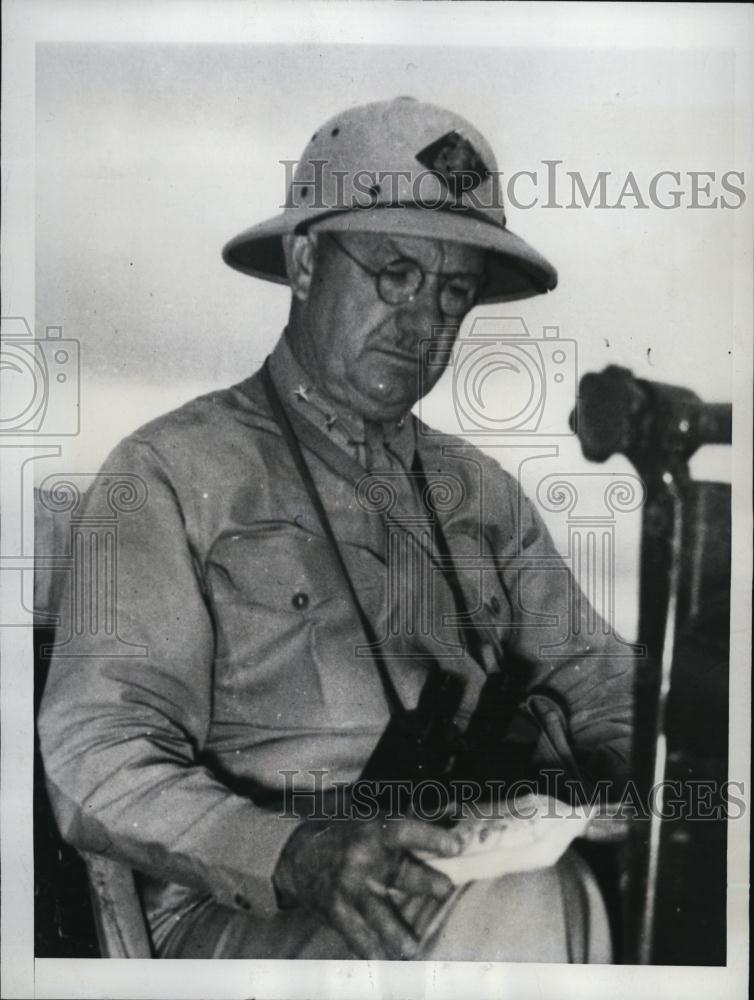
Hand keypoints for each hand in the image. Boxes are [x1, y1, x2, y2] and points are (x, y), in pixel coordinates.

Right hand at [272, 815, 462, 958]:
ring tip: (411, 947)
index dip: (430, 836)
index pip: (405, 831)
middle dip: (424, 882)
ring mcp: (349, 889)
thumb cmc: (348, 834)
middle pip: (399, 874)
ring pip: (377, 913)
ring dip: (395, 931)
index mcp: (375, 832)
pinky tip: (383, 961)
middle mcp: (363, 860)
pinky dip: (370, 950)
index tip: (456, 846)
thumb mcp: (376, 821)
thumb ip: (414, 822)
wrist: (299, 854)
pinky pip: (356, 935)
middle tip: (445, 888)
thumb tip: (454, 813)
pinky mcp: (337, 912)